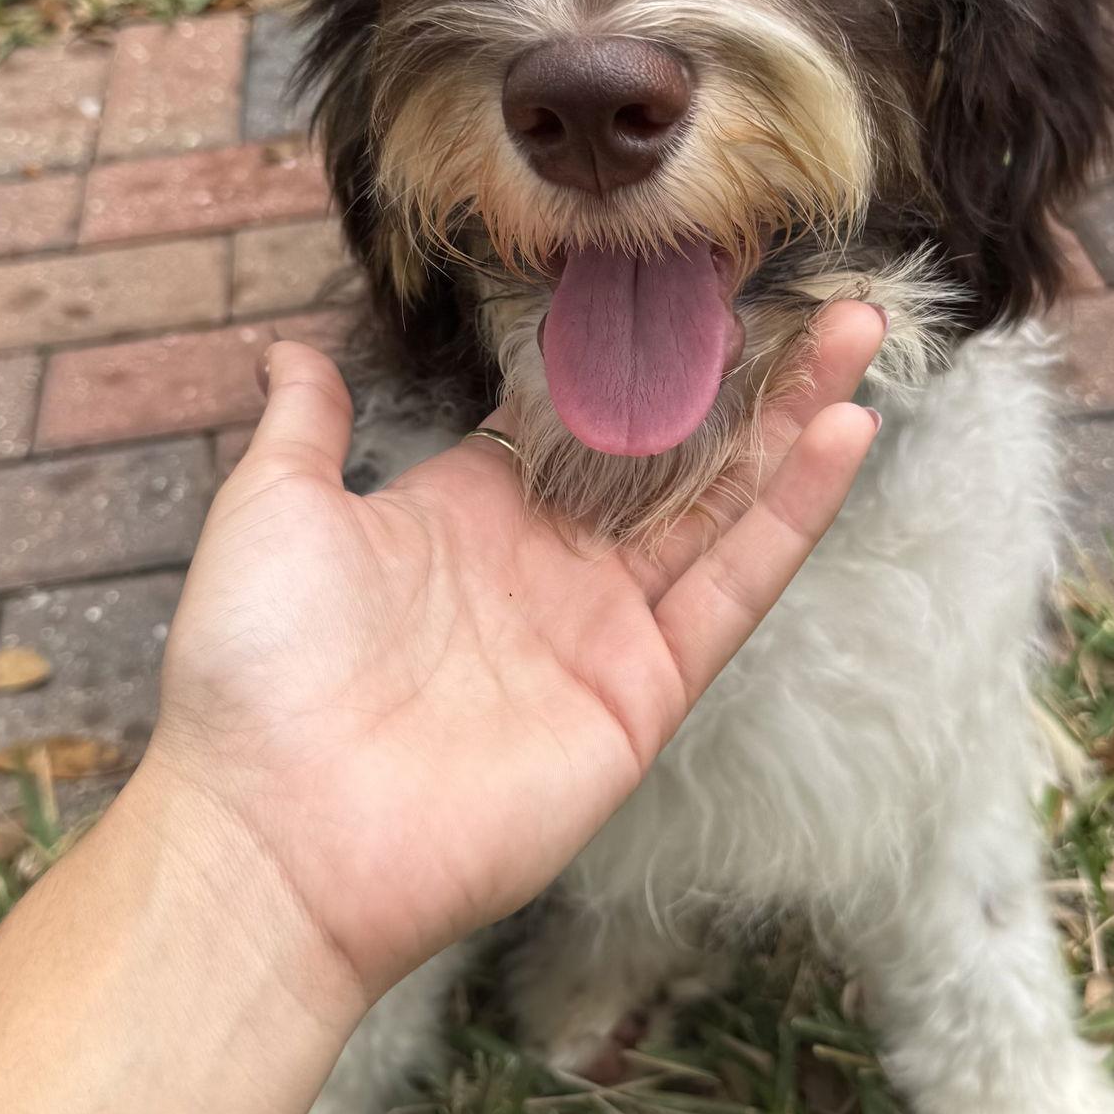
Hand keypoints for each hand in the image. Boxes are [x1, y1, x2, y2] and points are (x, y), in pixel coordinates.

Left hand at [145, 306, 884, 1006]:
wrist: (278, 828)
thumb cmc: (256, 672)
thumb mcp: (272, 509)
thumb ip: (307, 427)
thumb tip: (288, 355)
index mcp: (474, 511)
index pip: (585, 417)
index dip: (646, 357)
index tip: (701, 285)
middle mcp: (553, 564)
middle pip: (677, 452)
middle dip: (750, 377)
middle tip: (818, 297)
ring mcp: (607, 629)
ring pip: (724, 506)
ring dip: (794, 423)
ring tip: (856, 336)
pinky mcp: (646, 692)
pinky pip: (734, 589)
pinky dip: (793, 513)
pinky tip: (841, 434)